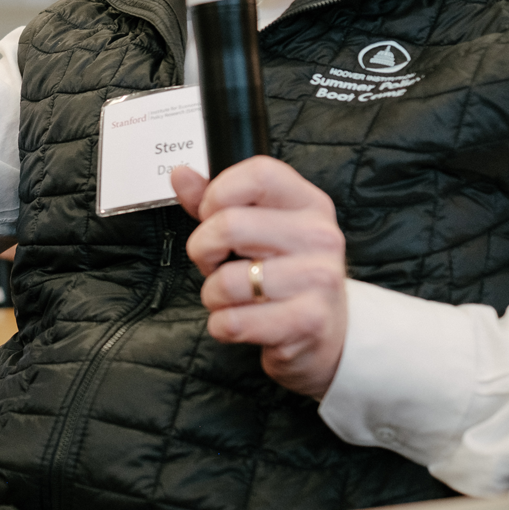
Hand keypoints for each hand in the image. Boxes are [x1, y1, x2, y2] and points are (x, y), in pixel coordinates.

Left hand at [170, 157, 347, 398]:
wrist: (326, 335)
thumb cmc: (284, 276)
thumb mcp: (258, 231)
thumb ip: (218, 202)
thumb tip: (181, 174)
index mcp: (309, 204)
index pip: (259, 174)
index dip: (218, 193)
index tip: (211, 215)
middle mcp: (320, 236)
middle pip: (229, 225)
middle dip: (203, 250)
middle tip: (215, 264)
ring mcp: (318, 279)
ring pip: (227, 281)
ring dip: (213, 295)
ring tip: (232, 298)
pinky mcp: (308, 321)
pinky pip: (233, 321)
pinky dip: (222, 326)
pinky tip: (243, 321)